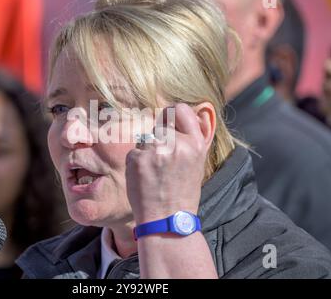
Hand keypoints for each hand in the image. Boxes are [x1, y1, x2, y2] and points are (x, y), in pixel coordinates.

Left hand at [125, 103, 211, 223]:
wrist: (168, 220)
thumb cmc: (182, 193)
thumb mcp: (196, 164)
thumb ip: (189, 140)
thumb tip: (179, 114)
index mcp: (196, 144)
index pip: (180, 110)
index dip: (171, 115)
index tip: (166, 122)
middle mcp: (177, 144)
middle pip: (160, 127)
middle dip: (158, 140)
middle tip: (160, 162)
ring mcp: (156, 151)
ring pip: (145, 139)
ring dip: (146, 152)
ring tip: (153, 172)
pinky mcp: (137, 158)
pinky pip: (134, 152)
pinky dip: (136, 163)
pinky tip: (144, 178)